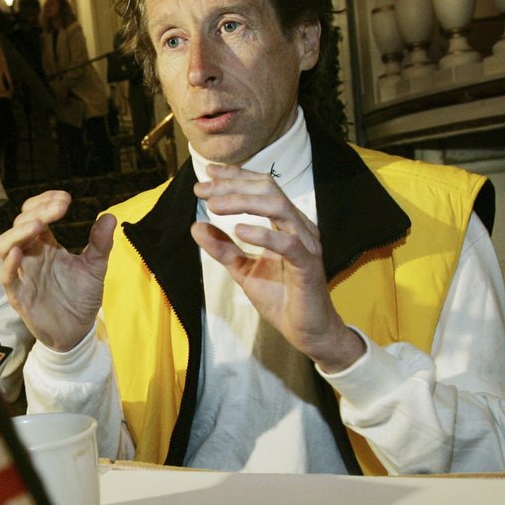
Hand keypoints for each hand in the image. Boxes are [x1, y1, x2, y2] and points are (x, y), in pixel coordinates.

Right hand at [0, 190, 114, 350]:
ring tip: (38, 224)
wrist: (78, 332)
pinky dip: (9, 265)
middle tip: (59, 208)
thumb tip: (110, 217)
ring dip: (18, 232)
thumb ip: (100, 244)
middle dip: (37, 212)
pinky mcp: (19, 296)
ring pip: (4, 246)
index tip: (65, 200)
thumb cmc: (80, 298)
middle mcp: (30, 256)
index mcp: (45, 245)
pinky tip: (19, 253)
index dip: (45, 202)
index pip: (34, 214)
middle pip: (19, 225)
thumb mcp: (95, 268)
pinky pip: (6, 278)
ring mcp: (23, 275)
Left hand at [191, 164, 364, 373]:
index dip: (235, 177)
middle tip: (203, 190)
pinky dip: (263, 234)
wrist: (306, 331)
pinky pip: (289, 242)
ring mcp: (306, 243)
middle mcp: (299, 226)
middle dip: (234, 186)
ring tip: (215, 206)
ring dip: (244, 203)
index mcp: (286, 223)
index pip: (261, 188)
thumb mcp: (243, 270)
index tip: (208, 174)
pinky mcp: (308, 265)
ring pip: (279, 207)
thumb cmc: (281, 298)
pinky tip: (239, 230)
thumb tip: (196, 226)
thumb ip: (222, 248)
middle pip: (268, 189)